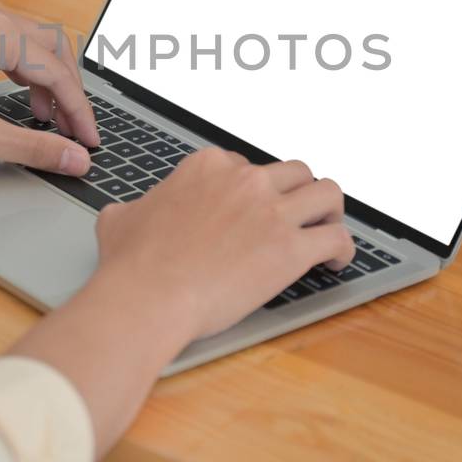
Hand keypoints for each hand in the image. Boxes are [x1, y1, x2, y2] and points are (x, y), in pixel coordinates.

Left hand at [0, 0, 99, 174]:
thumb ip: (34, 148)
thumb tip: (76, 160)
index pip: (59, 73)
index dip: (79, 111)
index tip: (88, 140)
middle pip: (54, 48)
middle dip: (68, 90)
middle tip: (73, 127)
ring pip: (32, 42)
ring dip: (46, 78)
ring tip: (45, 117)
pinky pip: (9, 40)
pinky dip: (22, 67)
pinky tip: (19, 96)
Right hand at [94, 150, 354, 341]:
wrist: (147, 296)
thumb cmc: (132, 264)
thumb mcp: (120, 220)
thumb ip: (133, 209)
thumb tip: (127, 214)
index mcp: (208, 167)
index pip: (246, 165)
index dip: (253, 190)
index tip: (253, 211)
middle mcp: (245, 181)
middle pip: (294, 172)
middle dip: (298, 193)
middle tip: (296, 215)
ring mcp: (271, 213)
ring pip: (327, 193)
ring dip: (330, 211)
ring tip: (326, 229)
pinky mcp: (290, 249)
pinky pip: (336, 238)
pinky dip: (342, 249)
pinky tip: (335, 262)